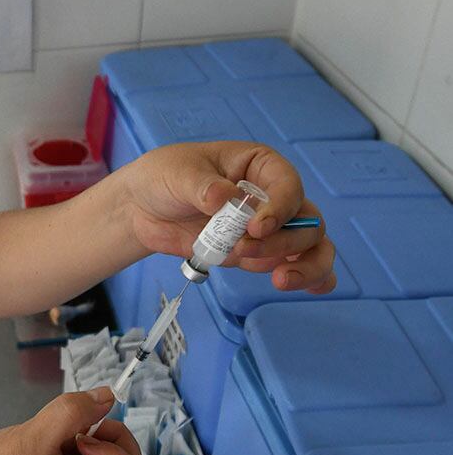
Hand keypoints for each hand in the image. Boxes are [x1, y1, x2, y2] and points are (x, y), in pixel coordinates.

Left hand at [123, 141, 335, 292]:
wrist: (141, 208)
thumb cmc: (163, 177)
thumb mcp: (178, 174)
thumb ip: (202, 187)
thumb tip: (225, 197)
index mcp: (259, 166)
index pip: (288, 185)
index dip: (280, 208)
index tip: (256, 227)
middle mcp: (271, 196)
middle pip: (306, 221)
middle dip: (284, 241)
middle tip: (244, 248)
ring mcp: (267, 228)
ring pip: (308, 246)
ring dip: (302, 266)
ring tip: (279, 281)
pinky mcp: (254, 252)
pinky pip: (292, 264)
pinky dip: (309, 277)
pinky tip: (314, 288)